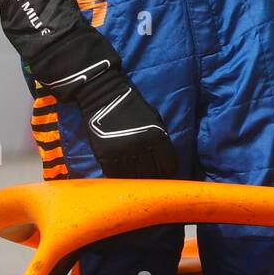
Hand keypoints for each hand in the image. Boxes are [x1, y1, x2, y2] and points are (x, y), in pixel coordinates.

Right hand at [40, 48, 176, 178]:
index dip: (168, 172)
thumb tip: (165, 163)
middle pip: (152, 175)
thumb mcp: (154, 119)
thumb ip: (161, 140)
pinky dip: (121, 177)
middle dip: (153, 177)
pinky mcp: (106, 155)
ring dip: (137, 179)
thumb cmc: (133, 107)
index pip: (168, 167)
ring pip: (134, 177)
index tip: (164, 173)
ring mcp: (123, 152)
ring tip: (137, 177)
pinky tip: (124, 174)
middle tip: (150, 177)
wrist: (105, 96)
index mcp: (156, 137)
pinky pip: (116, 175)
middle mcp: (141, 147)